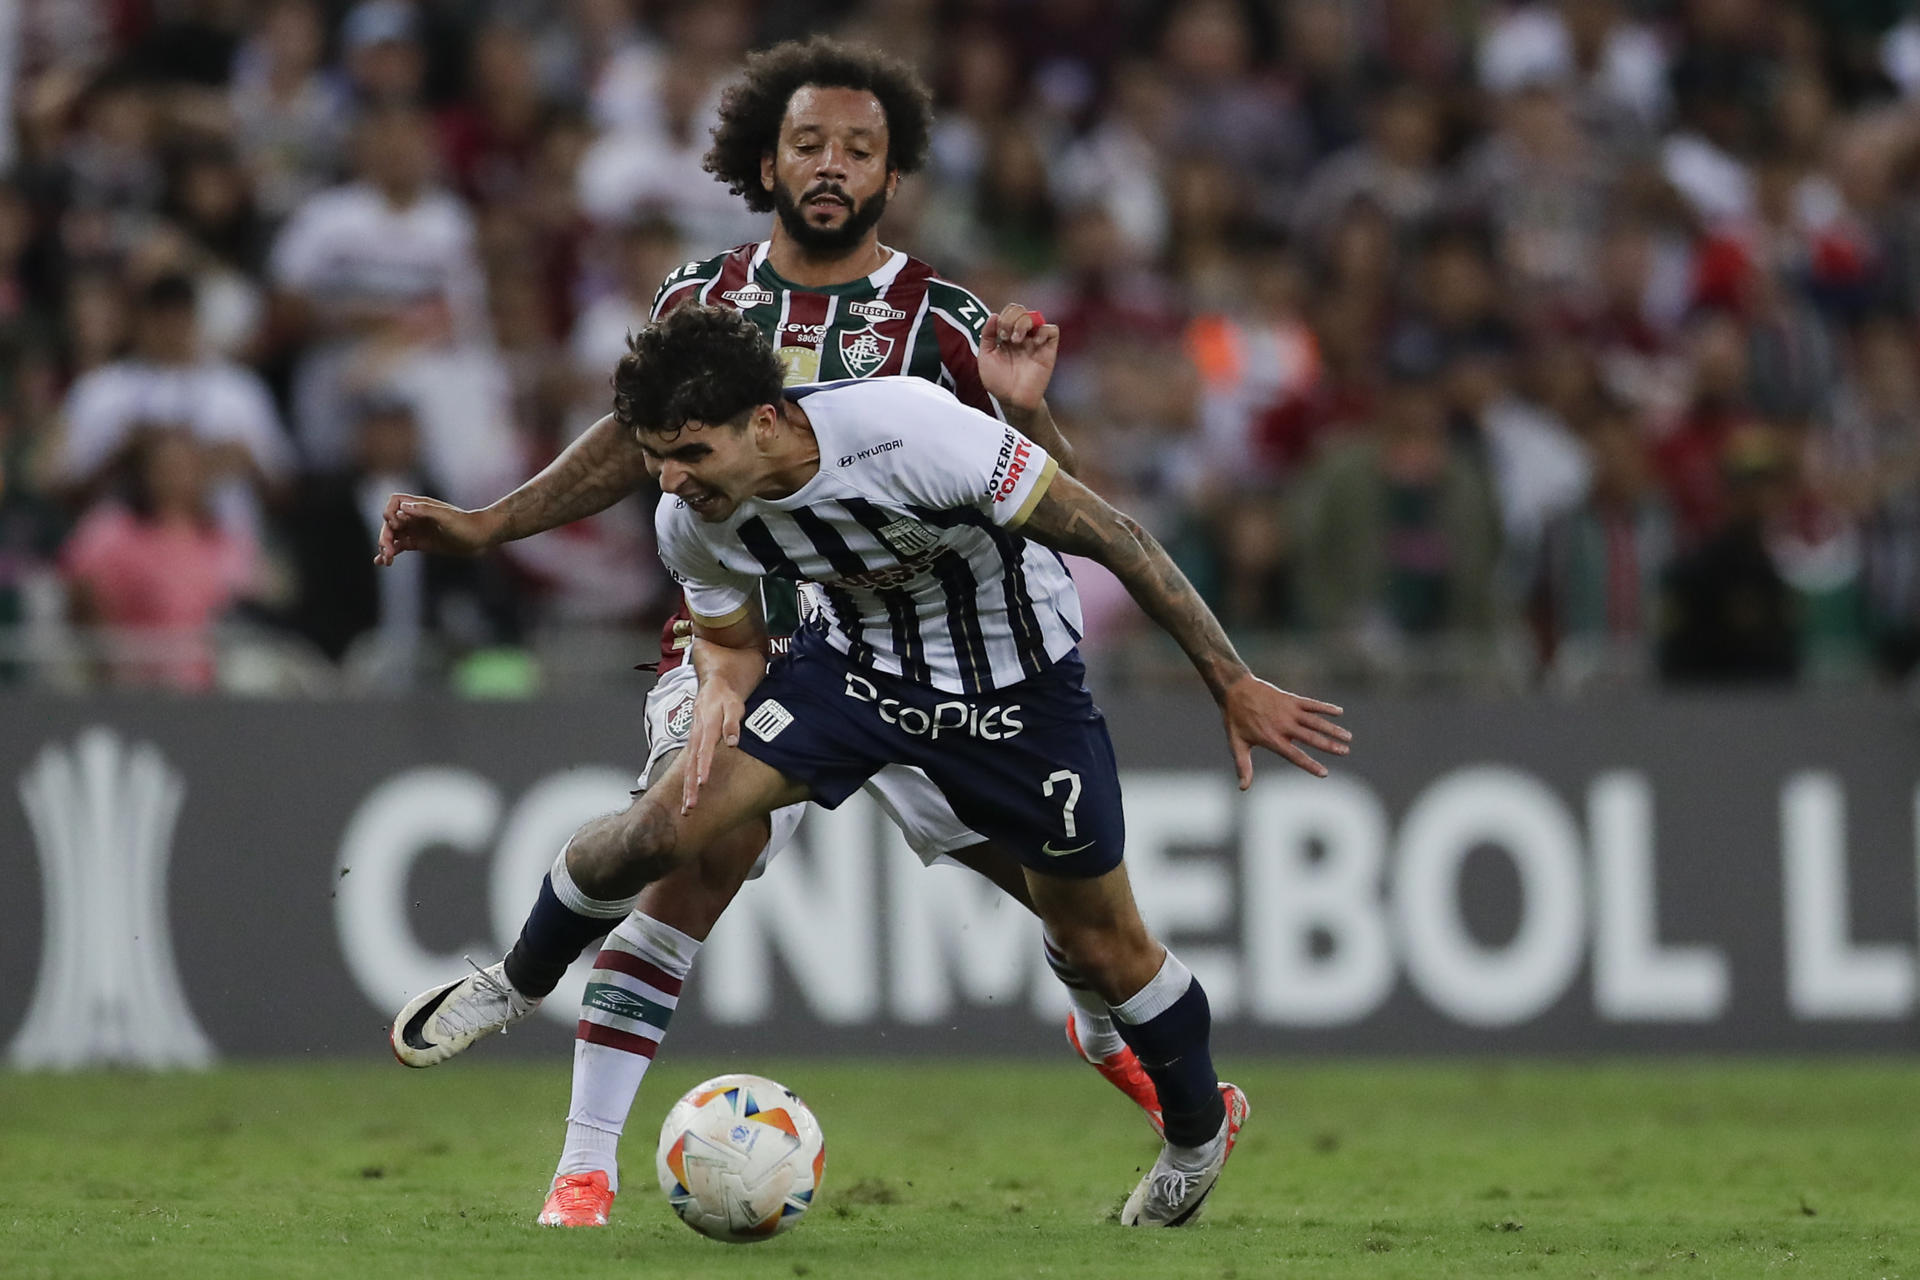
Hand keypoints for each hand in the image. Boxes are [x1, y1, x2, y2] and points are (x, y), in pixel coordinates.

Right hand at [374, 495, 499, 564]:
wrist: (480, 537)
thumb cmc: (466, 524)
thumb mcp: (446, 517)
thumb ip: (426, 510)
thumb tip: (404, 507)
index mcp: (420, 506)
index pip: (395, 502)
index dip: (389, 512)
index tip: (395, 525)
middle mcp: (416, 516)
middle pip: (390, 522)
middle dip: (385, 535)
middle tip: (387, 550)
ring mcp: (417, 530)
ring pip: (393, 535)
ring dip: (385, 546)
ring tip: (385, 560)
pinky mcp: (420, 543)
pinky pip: (400, 546)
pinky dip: (390, 553)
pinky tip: (383, 562)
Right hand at [681, 683, 746, 812]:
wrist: (713, 687)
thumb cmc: (725, 698)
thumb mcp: (734, 706)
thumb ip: (732, 723)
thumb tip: (732, 741)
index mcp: (707, 728)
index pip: (704, 751)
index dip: (703, 768)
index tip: (702, 783)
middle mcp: (696, 737)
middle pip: (691, 766)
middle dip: (690, 787)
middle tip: (690, 806)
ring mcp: (693, 743)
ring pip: (687, 770)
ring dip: (686, 790)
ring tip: (687, 809)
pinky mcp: (693, 746)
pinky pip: (688, 767)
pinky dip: (686, 783)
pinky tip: (688, 797)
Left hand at [978, 304, 1058, 411]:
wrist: (1013, 400)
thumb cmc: (998, 382)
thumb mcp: (986, 357)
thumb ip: (987, 335)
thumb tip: (994, 315)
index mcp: (1007, 335)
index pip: (1009, 311)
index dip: (1003, 317)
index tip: (999, 336)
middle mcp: (1022, 335)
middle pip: (1020, 310)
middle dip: (1010, 319)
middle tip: (1006, 337)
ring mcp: (1035, 342)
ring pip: (1035, 316)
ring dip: (1023, 323)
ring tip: (1017, 340)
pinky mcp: (1048, 350)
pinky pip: (1052, 330)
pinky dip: (1043, 331)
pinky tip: (1034, 342)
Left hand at [1221, 676, 1349, 787]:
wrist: (1235, 689)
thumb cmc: (1235, 719)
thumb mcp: (1236, 744)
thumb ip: (1243, 766)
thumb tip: (1243, 788)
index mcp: (1272, 739)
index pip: (1295, 755)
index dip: (1310, 765)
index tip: (1324, 772)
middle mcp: (1283, 725)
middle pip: (1311, 738)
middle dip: (1329, 746)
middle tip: (1345, 752)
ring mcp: (1289, 711)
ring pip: (1315, 721)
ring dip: (1332, 728)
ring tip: (1348, 737)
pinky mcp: (1291, 699)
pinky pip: (1311, 704)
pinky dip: (1325, 707)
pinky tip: (1339, 712)